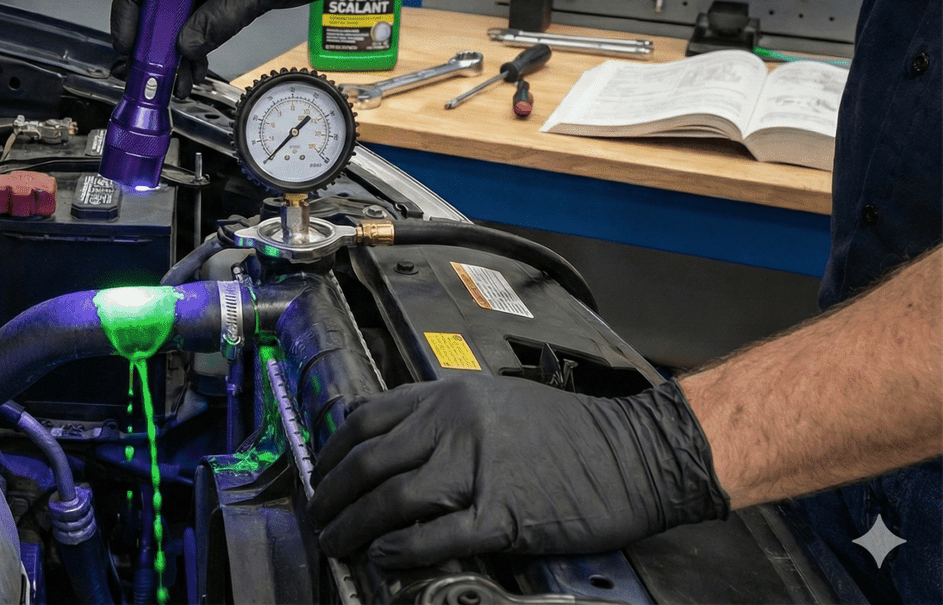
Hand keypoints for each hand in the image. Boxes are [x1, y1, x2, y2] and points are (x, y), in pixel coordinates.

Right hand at [110, 0, 418, 89]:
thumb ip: (221, 16)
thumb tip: (186, 45)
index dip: (130, 7)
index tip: (128, 41)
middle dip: (152, 35)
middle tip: (145, 69)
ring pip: (185, 14)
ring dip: (177, 48)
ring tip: (172, 81)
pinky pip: (208, 20)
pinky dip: (200, 44)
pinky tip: (195, 69)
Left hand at [308, 377, 728, 567]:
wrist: (636, 453)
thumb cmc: (570, 432)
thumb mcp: (494, 401)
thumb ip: (439, 415)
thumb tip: (385, 437)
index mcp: (449, 396)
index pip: (366, 418)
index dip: (332, 451)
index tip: (320, 472)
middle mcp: (456, 424)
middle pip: (369, 461)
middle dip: (333, 495)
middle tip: (319, 518)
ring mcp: (480, 467)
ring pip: (393, 499)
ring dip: (356, 527)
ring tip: (340, 544)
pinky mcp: (504, 513)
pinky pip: (437, 535)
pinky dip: (402, 550)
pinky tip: (385, 558)